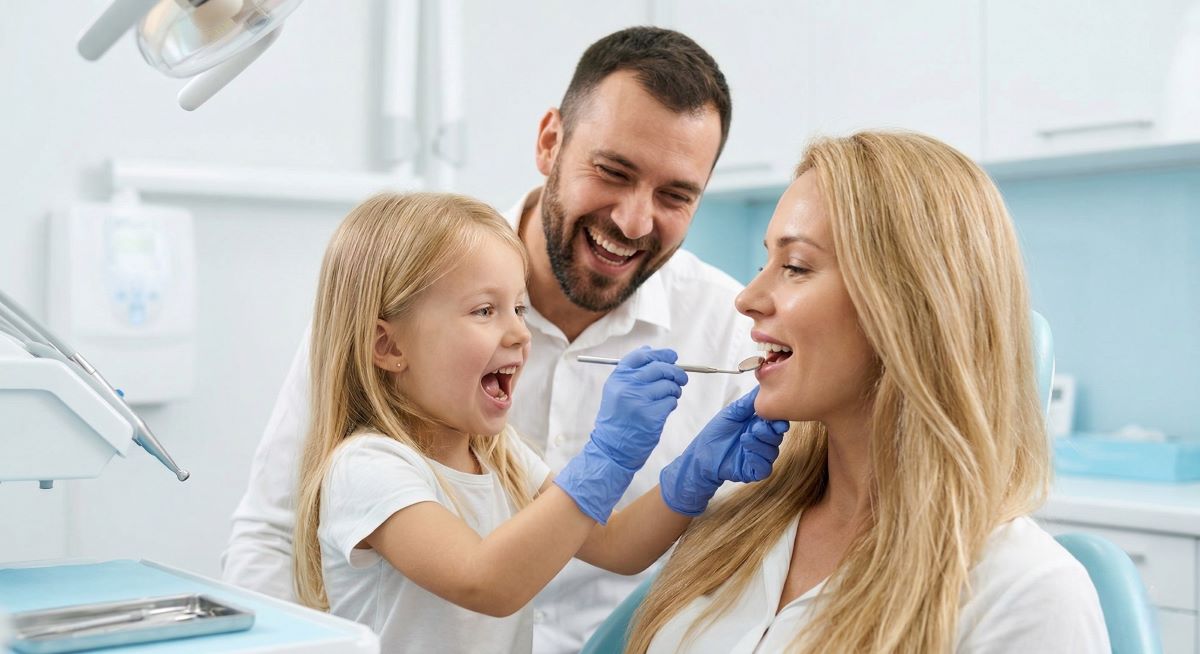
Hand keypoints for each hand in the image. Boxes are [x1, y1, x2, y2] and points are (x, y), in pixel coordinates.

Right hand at [555, 347, 687, 523]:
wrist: (612, 448)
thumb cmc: (617, 420)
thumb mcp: (616, 392)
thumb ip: (631, 373)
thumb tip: (651, 351)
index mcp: (618, 378)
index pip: (641, 356)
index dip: (660, 354)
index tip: (672, 357)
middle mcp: (627, 387)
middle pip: (659, 368)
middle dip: (676, 371)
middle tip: (681, 378)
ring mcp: (640, 401)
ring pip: (669, 385)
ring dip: (675, 390)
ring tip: (671, 396)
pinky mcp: (652, 416)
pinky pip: (671, 401)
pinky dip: (672, 404)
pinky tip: (664, 410)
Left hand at [659, 387, 789, 515]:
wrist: (701, 455)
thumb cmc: (715, 433)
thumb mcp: (732, 413)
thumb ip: (749, 402)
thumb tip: (763, 387)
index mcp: (758, 425)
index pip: (777, 423)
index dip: (779, 420)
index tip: (776, 418)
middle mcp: (761, 441)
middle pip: (777, 437)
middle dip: (769, 431)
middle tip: (756, 427)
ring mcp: (758, 456)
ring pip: (772, 452)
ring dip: (760, 444)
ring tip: (744, 438)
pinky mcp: (753, 470)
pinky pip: (764, 467)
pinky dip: (757, 459)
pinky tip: (747, 453)